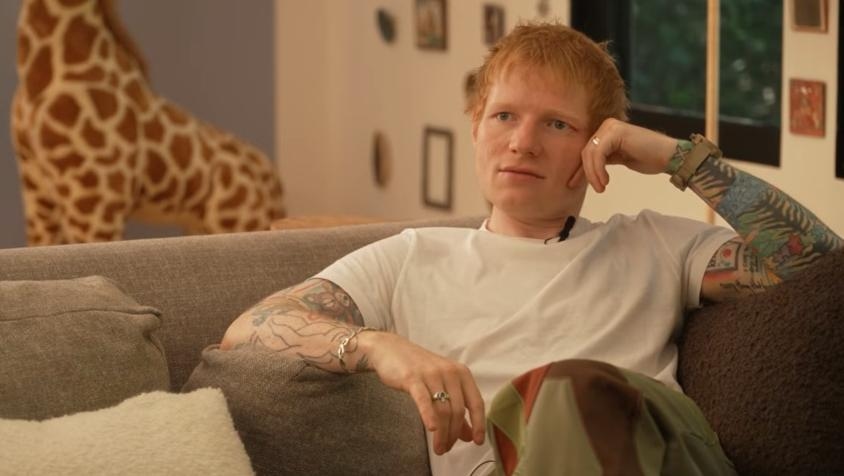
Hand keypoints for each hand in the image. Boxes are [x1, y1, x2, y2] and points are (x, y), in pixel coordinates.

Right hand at [358, 331, 484, 454]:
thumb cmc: (418, 369)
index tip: (478, 442)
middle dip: (454, 434)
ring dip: (442, 433)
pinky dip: (429, 416)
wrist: (390, 348)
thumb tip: (469, 435)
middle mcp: (449, 372)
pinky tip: (431, 430)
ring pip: (443, 409)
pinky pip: (424, 400)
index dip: (479, 424)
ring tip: (438, 448)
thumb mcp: (441, 385)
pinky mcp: (412, 378)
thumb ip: (455, 409)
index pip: (476, 402)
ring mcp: (431, 374)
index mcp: (461, 373)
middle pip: (457, 410)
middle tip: (446, 449)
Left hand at [568, 118, 678, 192]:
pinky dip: (599, 170)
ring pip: (591, 154)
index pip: (587, 151)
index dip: (580, 169)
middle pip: (586, 152)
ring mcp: (611, 127)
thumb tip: (584, 171)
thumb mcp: (618, 159)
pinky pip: (599, 154)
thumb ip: (603, 160)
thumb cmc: (647, 158)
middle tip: (596, 189)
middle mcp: (607, 126)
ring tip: (601, 187)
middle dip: (586, 173)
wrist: (668, 155)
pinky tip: (606, 181)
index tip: (573, 184)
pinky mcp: (616, 133)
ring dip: (593, 174)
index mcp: (606, 131)